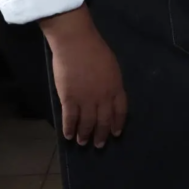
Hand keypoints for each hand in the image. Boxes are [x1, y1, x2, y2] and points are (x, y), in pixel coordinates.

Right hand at [42, 7, 127, 147]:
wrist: (76, 43)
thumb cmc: (95, 49)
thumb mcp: (111, 66)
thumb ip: (111, 82)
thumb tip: (109, 95)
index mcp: (116, 87)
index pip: (120, 111)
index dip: (117, 123)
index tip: (115, 133)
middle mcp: (103, 97)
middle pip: (104, 120)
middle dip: (101, 134)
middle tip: (98, 144)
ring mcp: (86, 99)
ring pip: (87, 123)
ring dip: (85, 134)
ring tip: (82, 142)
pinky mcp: (69, 99)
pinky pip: (70, 119)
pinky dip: (69, 128)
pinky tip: (68, 135)